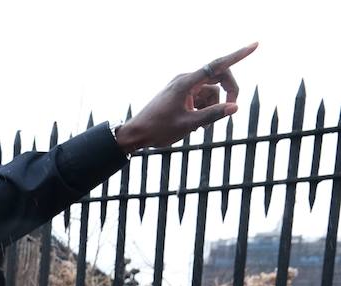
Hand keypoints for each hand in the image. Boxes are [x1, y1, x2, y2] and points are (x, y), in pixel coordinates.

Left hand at [117, 43, 256, 150]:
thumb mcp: (188, 124)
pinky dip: (204, 109)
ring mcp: (183, 87)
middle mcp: (186, 80)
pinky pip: (202, 98)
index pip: (218, 65)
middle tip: (230, 110)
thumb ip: (212, 115)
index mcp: (186, 83)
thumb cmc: (158, 129)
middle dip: (228, 93)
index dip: (238, 55)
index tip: (255, 45)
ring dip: (213, 107)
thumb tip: (235, 107)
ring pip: (211, 92)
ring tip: (200, 126)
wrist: (136, 134)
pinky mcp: (181, 95)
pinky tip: (196, 124)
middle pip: (219, 78)